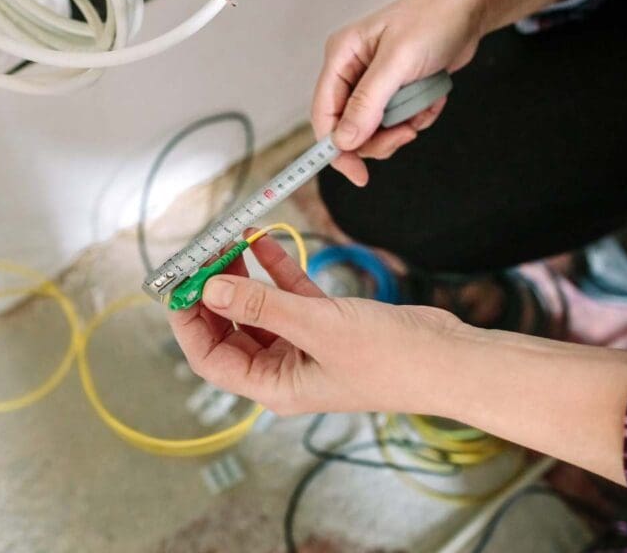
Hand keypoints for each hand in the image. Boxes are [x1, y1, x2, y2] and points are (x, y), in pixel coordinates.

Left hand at [167, 234, 464, 415]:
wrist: (450, 358)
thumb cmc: (390, 359)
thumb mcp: (316, 327)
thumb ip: (261, 306)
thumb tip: (209, 290)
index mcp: (274, 386)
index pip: (211, 358)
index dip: (188, 322)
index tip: (177, 286)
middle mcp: (284, 369)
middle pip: (230, 330)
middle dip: (213, 293)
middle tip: (201, 256)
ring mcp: (305, 346)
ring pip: (258, 309)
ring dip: (241, 277)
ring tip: (229, 241)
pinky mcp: (327, 325)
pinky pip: (289, 295)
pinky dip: (275, 270)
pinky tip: (263, 241)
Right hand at [313, 0, 485, 184]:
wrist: (470, 8)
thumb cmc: (434, 18)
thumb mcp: (397, 62)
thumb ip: (368, 102)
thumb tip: (345, 140)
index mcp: (341, 58)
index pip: (324, 114)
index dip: (336, 148)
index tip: (356, 173)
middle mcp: (353, 72)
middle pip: (350, 129)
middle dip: (379, 138)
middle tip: (405, 133)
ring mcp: (374, 84)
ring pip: (375, 131)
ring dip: (403, 127)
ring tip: (421, 107)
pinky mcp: (394, 91)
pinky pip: (397, 122)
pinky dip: (417, 118)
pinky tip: (430, 98)